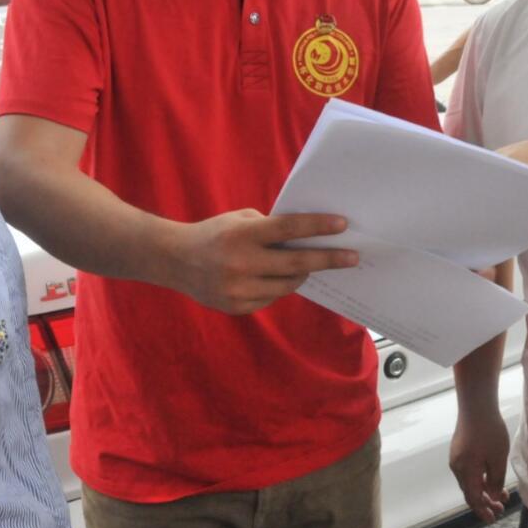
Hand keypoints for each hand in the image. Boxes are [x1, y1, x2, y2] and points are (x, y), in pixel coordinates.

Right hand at [169, 210, 356, 315]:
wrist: (176, 261)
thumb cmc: (214, 234)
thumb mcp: (239, 220)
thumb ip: (269, 228)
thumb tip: (307, 237)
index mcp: (242, 235)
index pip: (288, 229)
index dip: (317, 227)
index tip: (342, 225)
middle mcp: (241, 263)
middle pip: (297, 263)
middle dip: (328, 259)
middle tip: (352, 257)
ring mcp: (239, 289)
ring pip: (288, 284)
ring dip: (301, 273)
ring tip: (305, 265)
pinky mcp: (237, 307)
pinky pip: (271, 297)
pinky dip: (277, 286)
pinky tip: (269, 277)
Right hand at [449, 407, 509, 523]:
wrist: (476, 406)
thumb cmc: (489, 432)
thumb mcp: (497, 459)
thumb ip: (495, 481)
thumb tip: (493, 496)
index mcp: (465, 472)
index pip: (473, 499)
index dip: (482, 511)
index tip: (492, 519)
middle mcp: (457, 467)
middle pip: (470, 492)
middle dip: (485, 502)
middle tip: (500, 510)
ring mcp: (457, 458)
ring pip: (470, 481)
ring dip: (484, 490)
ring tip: (501, 495)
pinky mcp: (459, 450)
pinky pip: (469, 471)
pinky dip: (480, 479)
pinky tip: (491, 478)